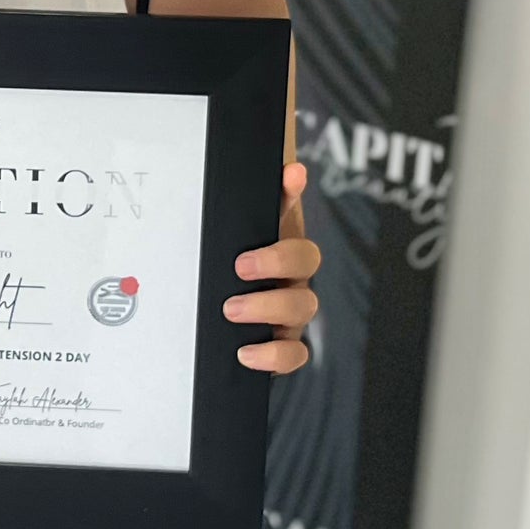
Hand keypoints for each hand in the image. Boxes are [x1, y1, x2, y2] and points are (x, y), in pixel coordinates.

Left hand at [226, 161, 319, 373]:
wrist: (222, 297)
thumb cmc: (233, 260)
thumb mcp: (238, 234)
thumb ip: (262, 206)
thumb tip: (292, 171)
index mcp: (284, 246)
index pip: (296, 222)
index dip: (292, 202)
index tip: (276, 197)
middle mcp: (294, 279)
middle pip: (307, 264)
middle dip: (275, 265)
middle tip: (239, 268)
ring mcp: (291, 314)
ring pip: (303, 310)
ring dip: (268, 309)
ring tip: (232, 310)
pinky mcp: (282, 345)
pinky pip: (295, 355)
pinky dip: (275, 357)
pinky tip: (247, 353)